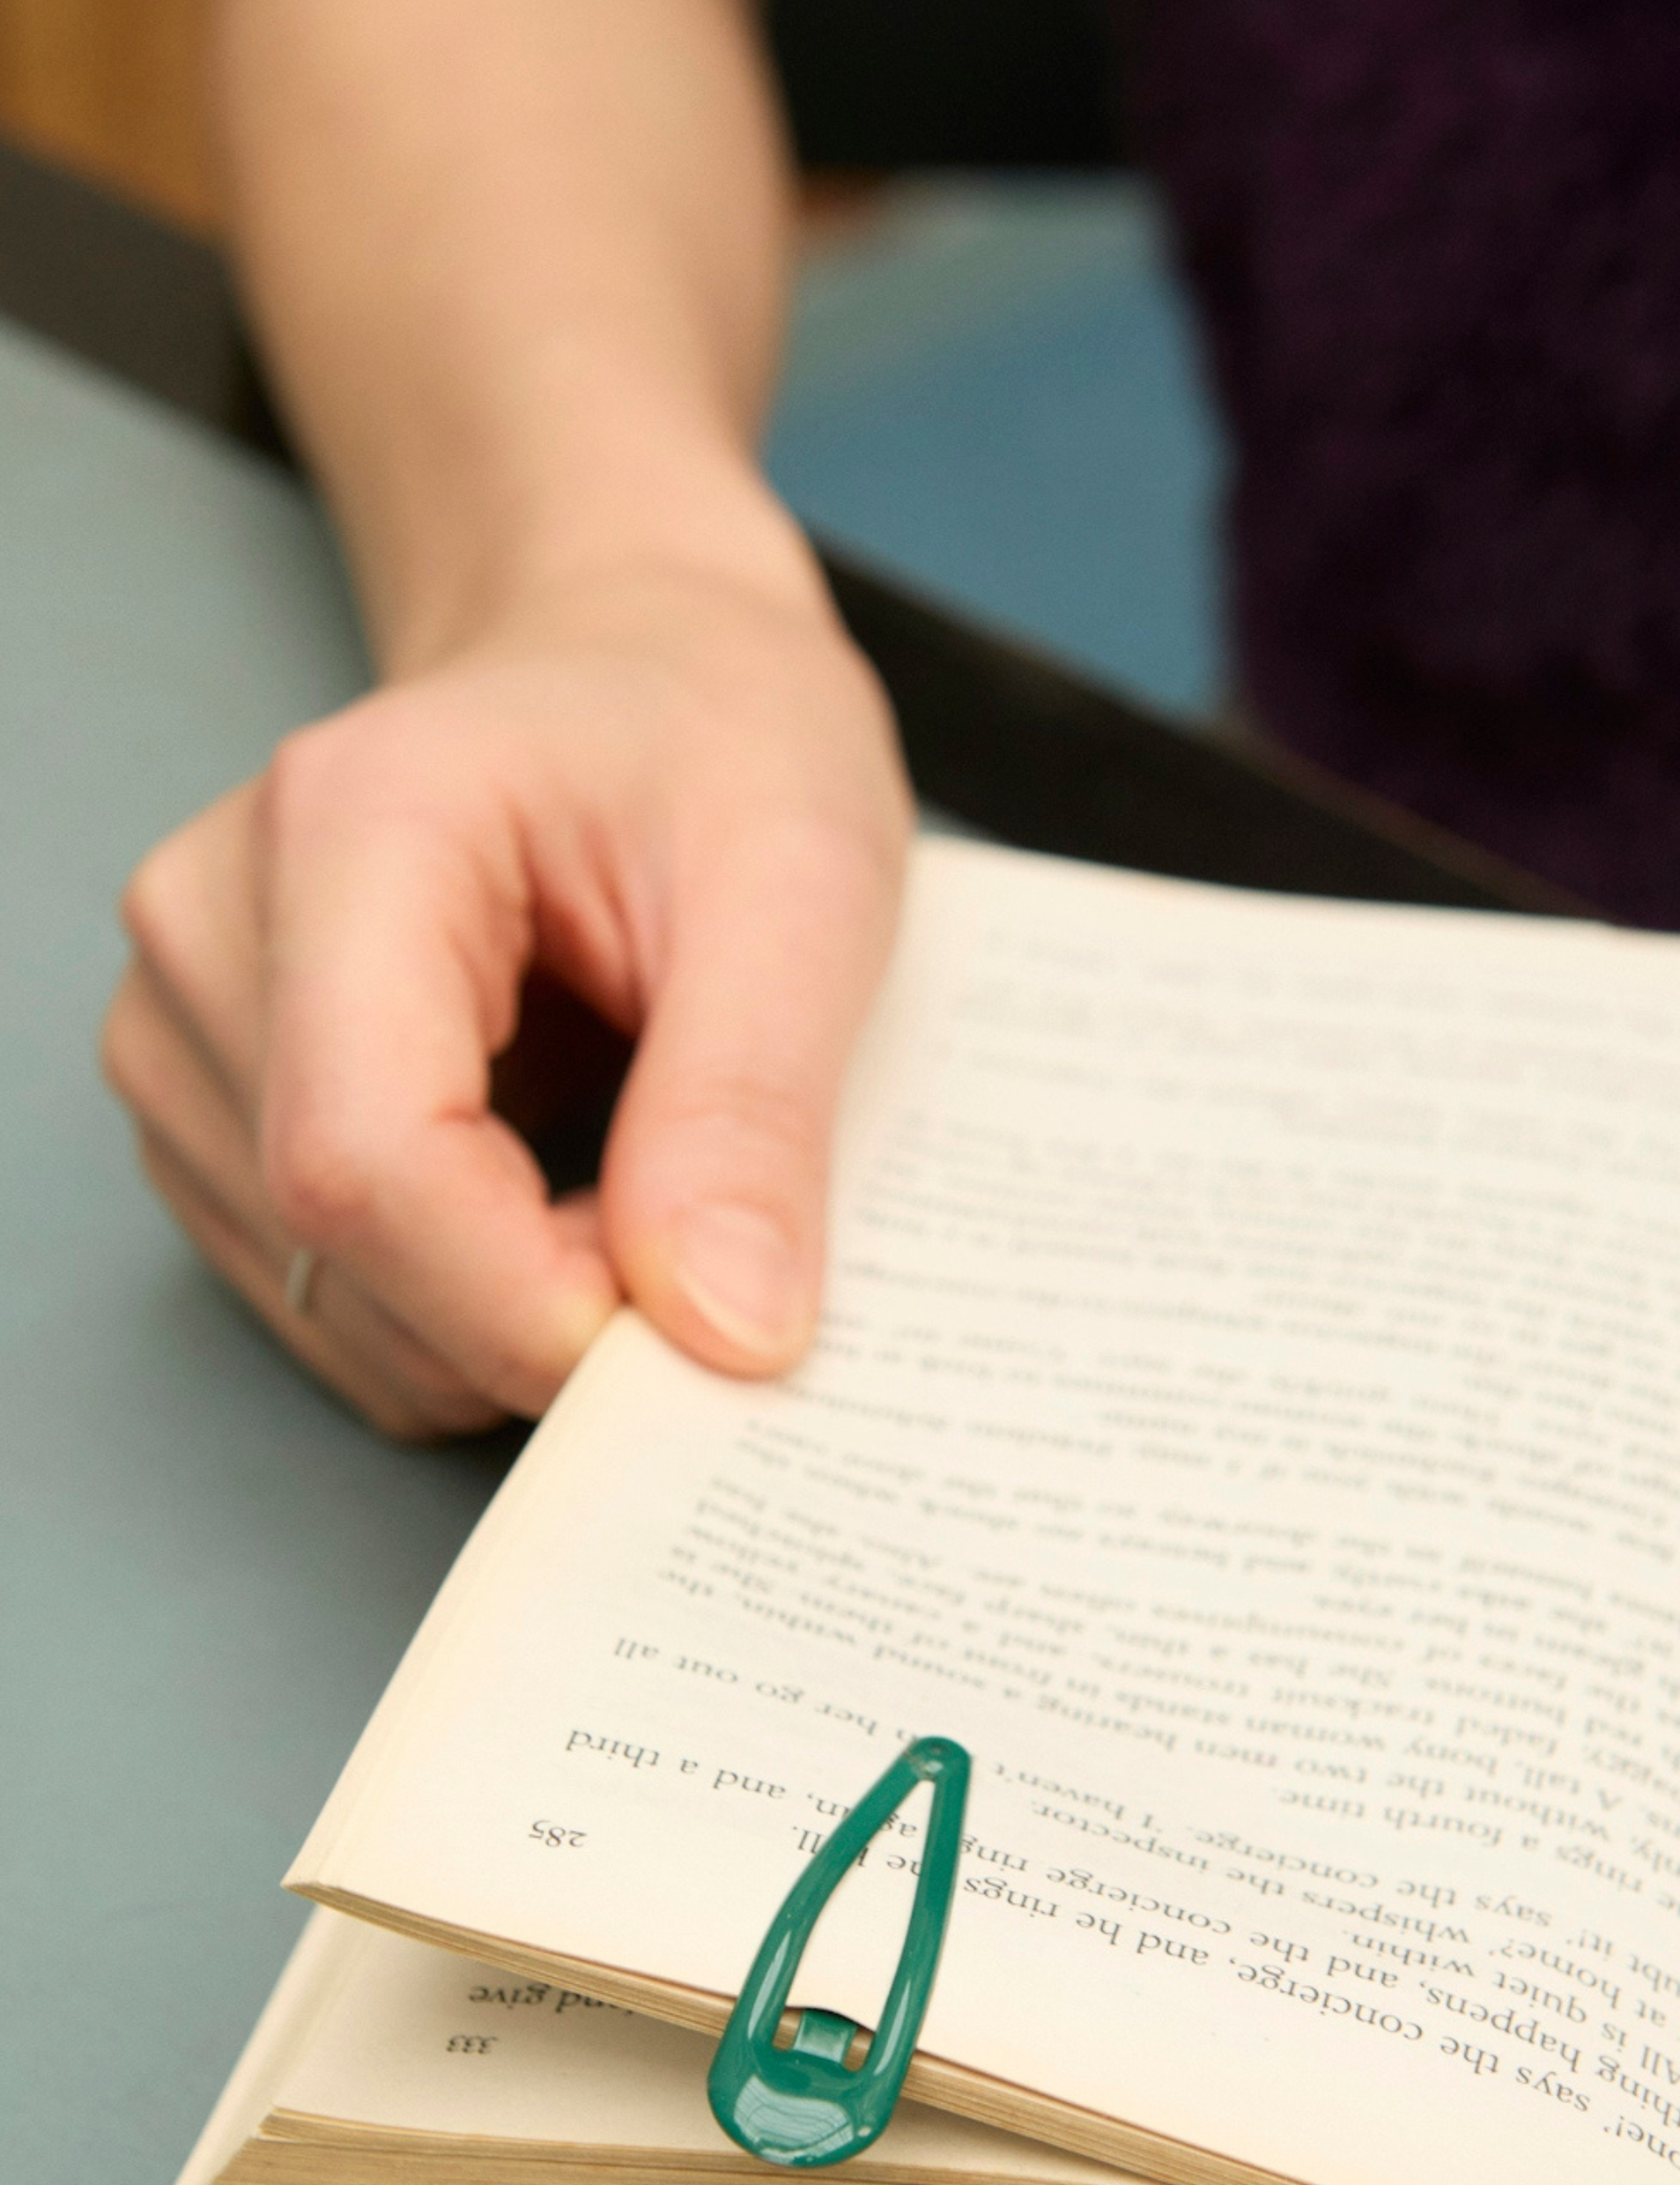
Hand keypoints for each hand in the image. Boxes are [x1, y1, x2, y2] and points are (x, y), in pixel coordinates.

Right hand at [101, 549, 910, 1435]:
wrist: (635, 669)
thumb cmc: (714, 736)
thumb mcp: (804, 885)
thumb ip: (753, 1107)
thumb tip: (722, 1335)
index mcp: (351, 831)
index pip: (364, 1160)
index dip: (528, 1302)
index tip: (699, 1331)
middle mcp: (216, 929)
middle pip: (336, 1251)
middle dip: (544, 1315)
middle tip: (707, 1234)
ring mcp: (190, 1025)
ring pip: (333, 1307)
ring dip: (509, 1321)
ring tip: (634, 1184)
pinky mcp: (210, 1106)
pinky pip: (333, 1303)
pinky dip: (467, 1312)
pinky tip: (555, 1199)